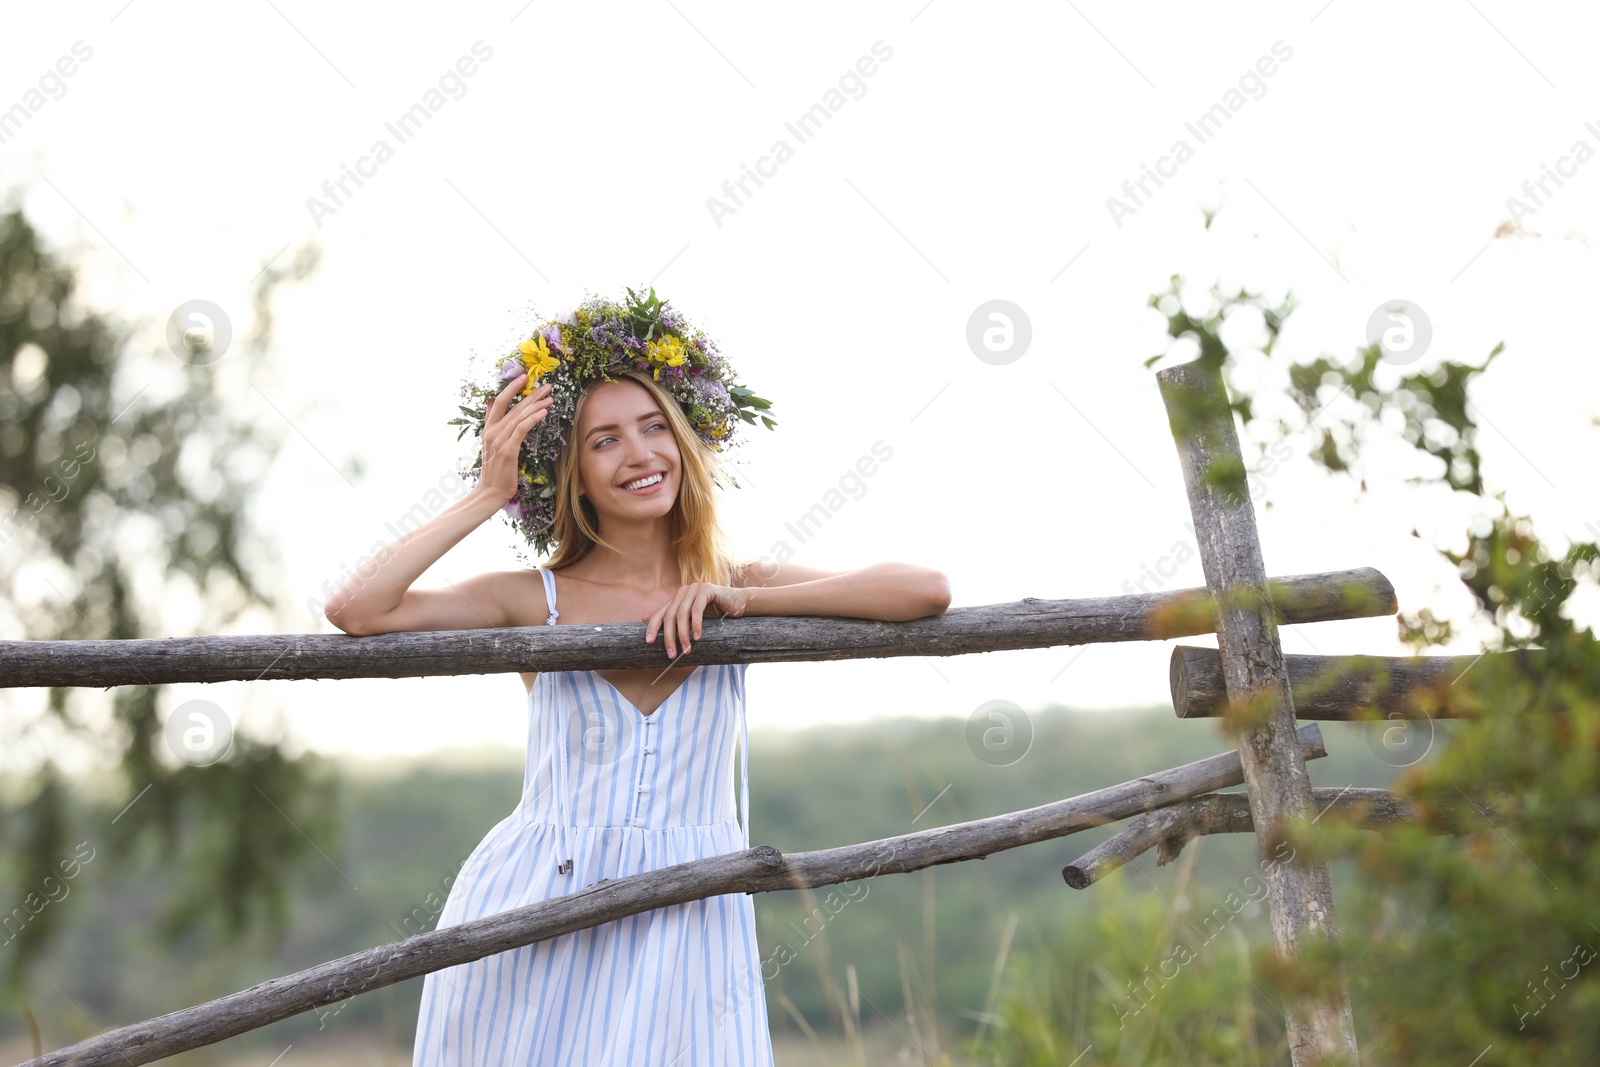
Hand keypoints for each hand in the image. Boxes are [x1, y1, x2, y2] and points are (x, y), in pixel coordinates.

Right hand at [476, 374, 552, 503]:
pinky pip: (522, 429)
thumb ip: (492, 423)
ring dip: (537, 405)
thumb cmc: (495, 471)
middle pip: (514, 406)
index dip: (512, 387)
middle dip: (531, 394)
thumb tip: (492, 403)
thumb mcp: (491, 444)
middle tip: (547, 385)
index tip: (525, 377)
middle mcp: (492, 431)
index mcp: (488, 429)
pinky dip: (532, 419)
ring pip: (520, 416)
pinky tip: (543, 412)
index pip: (500, 401)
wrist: (490, 492)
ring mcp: (499, 440)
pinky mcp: (507, 450)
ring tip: (550, 397)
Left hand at [643, 582, 750, 658]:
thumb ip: (673, 618)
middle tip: (671, 653)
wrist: (738, 604)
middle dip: (669, 636)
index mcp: (677, 598)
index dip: (653, 626)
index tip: (649, 642)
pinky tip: (697, 637)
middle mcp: (683, 591)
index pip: (660, 613)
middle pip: (670, 615)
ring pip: (682, 614)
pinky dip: (696, 625)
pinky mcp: (706, 589)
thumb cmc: (715, 613)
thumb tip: (643, 618)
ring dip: (683, 634)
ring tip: (686, 650)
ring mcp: (694, 588)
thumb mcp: (692, 619)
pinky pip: (697, 609)